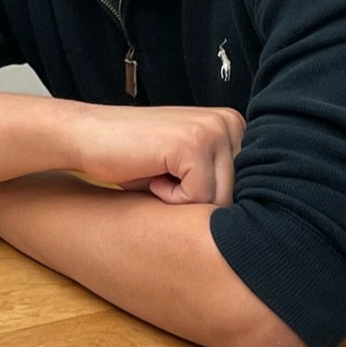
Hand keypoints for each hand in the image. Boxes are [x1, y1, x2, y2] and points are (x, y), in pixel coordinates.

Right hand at [66, 103, 245, 205]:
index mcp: (233, 125)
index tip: (178, 179)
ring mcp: (212, 131)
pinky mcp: (192, 144)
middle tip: (164, 178)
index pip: (247, 188)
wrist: (86, 137)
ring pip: (218, 201)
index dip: (209, 198)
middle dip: (197, 201)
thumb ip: (221, 178)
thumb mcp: (188, 166)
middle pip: (236, 196)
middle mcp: (229, 123)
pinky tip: (150, 175)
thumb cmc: (133, 157)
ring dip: (183, 201)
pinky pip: (196, 198)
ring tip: (157, 176)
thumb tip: (259, 223)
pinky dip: (168, 198)